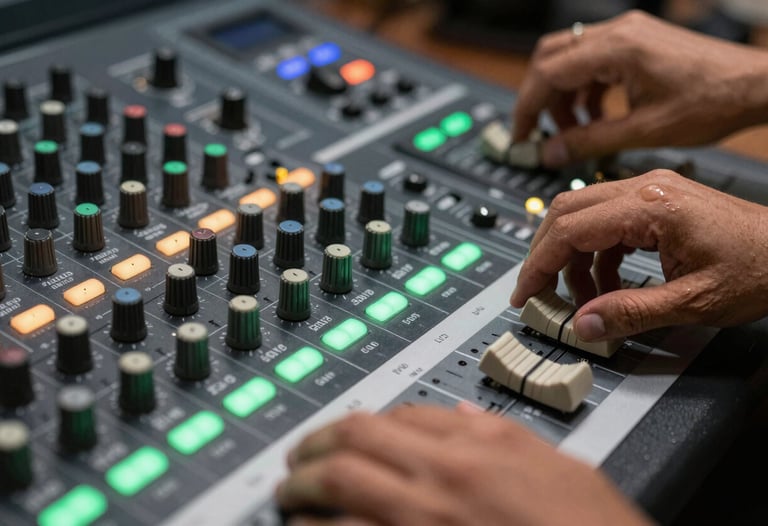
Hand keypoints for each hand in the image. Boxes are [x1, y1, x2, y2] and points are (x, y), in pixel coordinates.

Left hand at [276, 403, 651, 525]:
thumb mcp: (559, 466)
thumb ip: (501, 435)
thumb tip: (460, 415)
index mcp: (476, 453)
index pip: (400, 416)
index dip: (366, 422)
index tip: (349, 434)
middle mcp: (439, 486)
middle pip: (352, 444)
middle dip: (314, 446)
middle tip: (297, 458)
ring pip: (335, 493)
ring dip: (302, 493)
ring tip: (289, 497)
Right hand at [510, 170, 767, 340]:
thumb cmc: (759, 269)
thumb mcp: (693, 302)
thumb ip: (631, 314)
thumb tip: (582, 325)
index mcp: (650, 207)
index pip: (570, 229)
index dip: (538, 265)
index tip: (524, 294)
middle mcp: (644, 189)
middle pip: (566, 211)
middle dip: (545, 255)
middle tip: (539, 293)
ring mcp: (650, 191)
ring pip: (582, 213)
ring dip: (571, 256)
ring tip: (582, 298)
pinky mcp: (656, 201)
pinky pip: (606, 221)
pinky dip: (595, 253)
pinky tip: (607, 283)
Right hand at [514, 10, 767, 167]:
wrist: (755, 85)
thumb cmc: (713, 101)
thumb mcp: (643, 131)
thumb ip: (589, 142)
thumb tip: (551, 153)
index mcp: (617, 49)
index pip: (547, 73)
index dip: (528, 108)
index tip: (522, 136)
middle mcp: (619, 32)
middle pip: (550, 57)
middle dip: (539, 97)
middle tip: (539, 132)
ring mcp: (629, 33)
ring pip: (570, 58)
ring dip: (563, 95)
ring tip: (575, 130)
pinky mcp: (638, 42)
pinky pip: (594, 61)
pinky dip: (585, 89)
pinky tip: (598, 116)